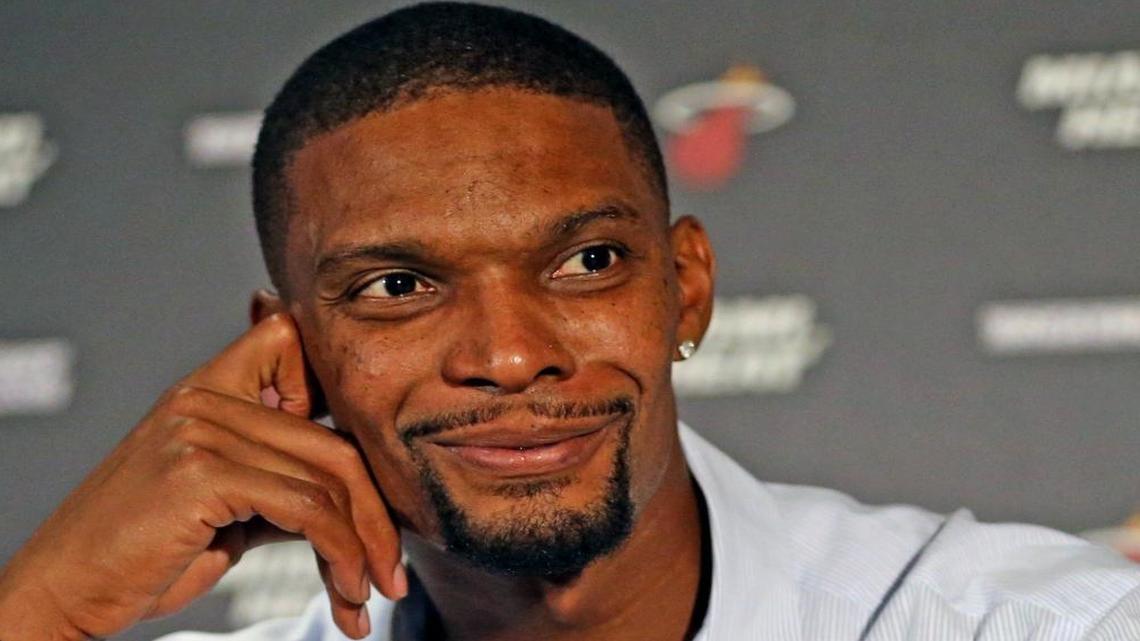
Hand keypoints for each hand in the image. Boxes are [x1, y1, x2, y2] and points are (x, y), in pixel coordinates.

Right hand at [0, 314, 405, 640]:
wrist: (65, 589)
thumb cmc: (145, 551)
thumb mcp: (226, 506)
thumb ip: (281, 481)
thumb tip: (359, 495)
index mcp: (211, 388)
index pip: (299, 350)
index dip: (343, 406)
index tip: (368, 484)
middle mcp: (207, 395)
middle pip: (336, 438)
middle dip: (377, 513)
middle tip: (394, 571)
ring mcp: (202, 428)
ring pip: (329, 476)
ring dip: (363, 546)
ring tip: (371, 593)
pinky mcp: (201, 471)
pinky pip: (306, 507)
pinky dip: (339, 552)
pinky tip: (345, 589)